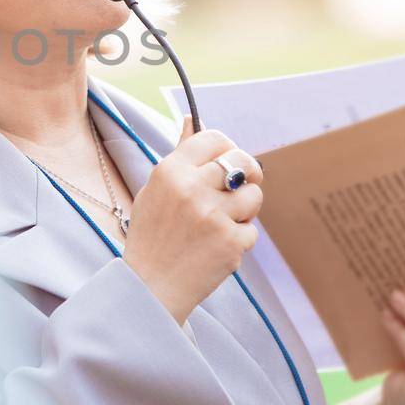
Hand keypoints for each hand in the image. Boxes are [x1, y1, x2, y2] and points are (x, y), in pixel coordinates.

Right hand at [124, 116, 264, 324]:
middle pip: (243, 160)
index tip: (226, 161)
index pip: (214, 138)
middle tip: (240, 187)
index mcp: (170, 171)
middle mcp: (192, 188)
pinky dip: (239, 239)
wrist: (150, 286)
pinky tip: (217, 247)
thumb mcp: (155, 189)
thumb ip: (179, 155)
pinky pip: (251, 230)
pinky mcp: (230, 242)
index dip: (226, 148)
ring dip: (245, 209)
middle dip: (248, 172)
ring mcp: (213, 216)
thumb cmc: (152, 235)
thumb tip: (191, 118)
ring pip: (254, 195)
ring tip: (223, 222)